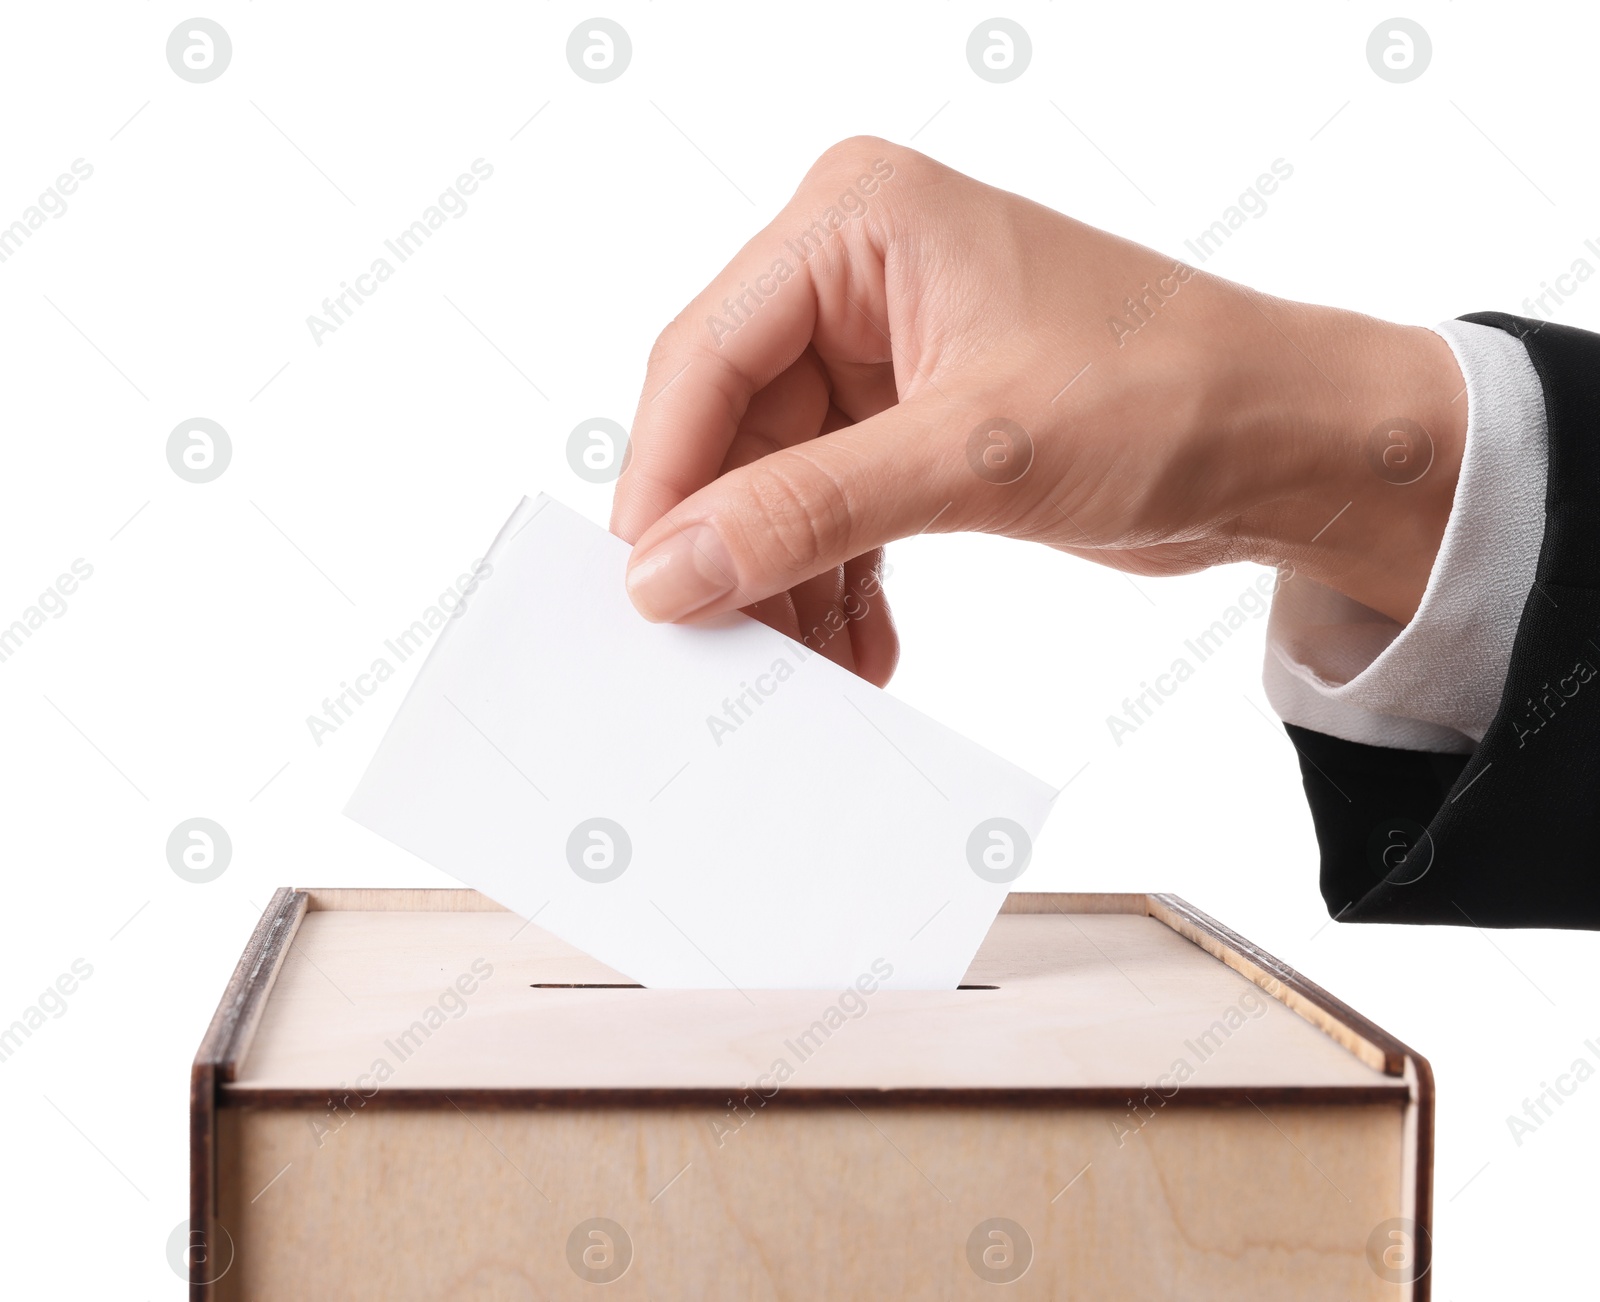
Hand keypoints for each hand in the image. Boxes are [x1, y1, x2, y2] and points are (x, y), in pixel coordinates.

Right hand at [611, 138, 1465, 684]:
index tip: (646, 585)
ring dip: (790, 583)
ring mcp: (882, 352)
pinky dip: (841, 583)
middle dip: (736, 548)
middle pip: (734, 427)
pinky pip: (837, 510)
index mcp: (857, 222)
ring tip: (809, 670)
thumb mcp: (973, 453)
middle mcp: (856, 275)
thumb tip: (671, 569)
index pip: (706, 353)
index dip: (668, 477)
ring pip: (780, 483)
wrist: (1293, 442)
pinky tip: (861, 649)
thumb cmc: (1172, 393)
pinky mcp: (914, 422)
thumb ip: (809, 510)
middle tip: (724, 650)